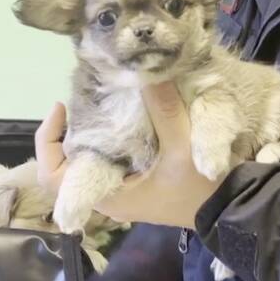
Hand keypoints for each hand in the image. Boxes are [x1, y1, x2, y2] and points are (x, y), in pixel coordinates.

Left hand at [34, 83, 222, 228]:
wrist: (231, 210)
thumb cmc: (201, 189)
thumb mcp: (183, 147)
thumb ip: (164, 109)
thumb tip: (147, 70)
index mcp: (107, 195)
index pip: (52, 176)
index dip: (48, 140)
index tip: (61, 107)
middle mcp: (108, 196)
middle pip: (66, 163)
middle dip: (68, 129)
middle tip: (82, 96)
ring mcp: (122, 191)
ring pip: (88, 159)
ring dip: (88, 131)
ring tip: (98, 99)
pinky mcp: (137, 184)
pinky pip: (108, 158)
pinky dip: (107, 136)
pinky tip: (120, 113)